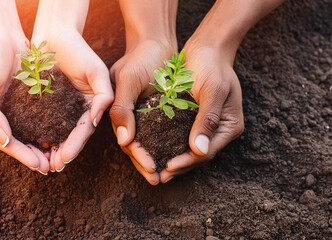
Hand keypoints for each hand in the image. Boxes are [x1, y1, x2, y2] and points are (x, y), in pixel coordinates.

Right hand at [0, 37, 50, 173]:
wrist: (2, 38)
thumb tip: (4, 142)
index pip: (4, 143)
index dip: (21, 155)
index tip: (38, 166)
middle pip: (16, 143)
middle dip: (33, 156)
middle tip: (51, 168)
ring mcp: (11, 111)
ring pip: (28, 135)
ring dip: (41, 147)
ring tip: (56, 158)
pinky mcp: (25, 103)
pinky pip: (36, 121)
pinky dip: (45, 130)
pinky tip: (58, 137)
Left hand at [31, 30, 113, 171]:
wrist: (55, 34)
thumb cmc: (79, 50)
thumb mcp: (97, 72)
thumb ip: (103, 96)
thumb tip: (95, 121)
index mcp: (90, 106)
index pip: (84, 130)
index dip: (75, 146)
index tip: (64, 159)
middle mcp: (76, 110)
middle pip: (69, 137)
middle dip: (61, 153)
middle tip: (51, 168)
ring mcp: (59, 108)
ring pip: (54, 133)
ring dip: (48, 149)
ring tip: (40, 163)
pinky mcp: (43, 103)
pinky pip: (39, 121)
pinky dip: (36, 134)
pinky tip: (28, 144)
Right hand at [110, 40, 176, 184]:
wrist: (156, 41)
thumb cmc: (140, 58)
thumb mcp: (127, 81)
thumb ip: (122, 109)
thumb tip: (124, 141)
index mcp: (118, 112)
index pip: (127, 141)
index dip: (139, 157)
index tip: (152, 170)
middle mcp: (129, 116)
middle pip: (135, 147)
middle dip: (146, 164)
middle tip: (158, 180)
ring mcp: (142, 114)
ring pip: (147, 142)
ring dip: (155, 158)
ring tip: (166, 174)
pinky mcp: (156, 110)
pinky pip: (159, 132)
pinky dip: (165, 144)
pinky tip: (174, 153)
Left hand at [159, 40, 243, 182]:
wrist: (207, 48)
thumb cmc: (212, 65)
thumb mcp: (213, 90)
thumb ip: (207, 120)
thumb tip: (199, 151)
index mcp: (230, 126)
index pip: (207, 152)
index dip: (187, 161)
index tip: (168, 167)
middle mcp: (220, 129)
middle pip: (198, 156)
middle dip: (179, 166)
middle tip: (158, 177)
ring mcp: (207, 125)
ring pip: (190, 150)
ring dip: (174, 160)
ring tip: (155, 170)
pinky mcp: (195, 119)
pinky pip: (182, 138)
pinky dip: (171, 146)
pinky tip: (156, 151)